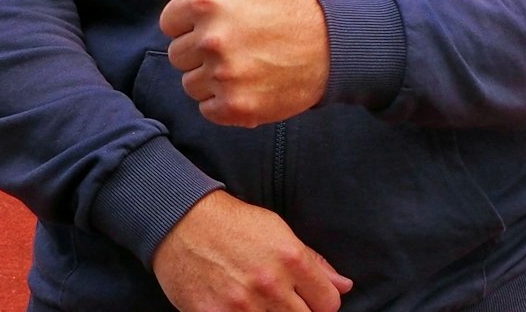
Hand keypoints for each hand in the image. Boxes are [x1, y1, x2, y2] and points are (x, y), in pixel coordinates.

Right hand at [153, 191, 351, 311]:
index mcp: (292, 259)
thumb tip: (344, 286)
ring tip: (263, 304)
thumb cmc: (233, 224)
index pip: (329, 304)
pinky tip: (241, 309)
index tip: (310, 299)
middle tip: (284, 302)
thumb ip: (314, 262)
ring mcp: (242, 305)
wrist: (182, 223)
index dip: (322, 303)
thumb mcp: (279, 231)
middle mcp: (271, 285)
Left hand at [160, 0, 329, 127]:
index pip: (170, 22)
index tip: (224, 22)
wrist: (330, 47)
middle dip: (203, 51)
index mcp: (208, 1)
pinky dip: (225, 103)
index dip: (194, 23)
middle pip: (178, 55)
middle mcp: (212, 38)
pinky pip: (207, 109)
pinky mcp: (235, 107)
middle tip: (239, 44)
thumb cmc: (282, 5)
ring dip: (213, 79)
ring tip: (246, 64)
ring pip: (191, 84)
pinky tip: (250, 84)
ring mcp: (224, 75)